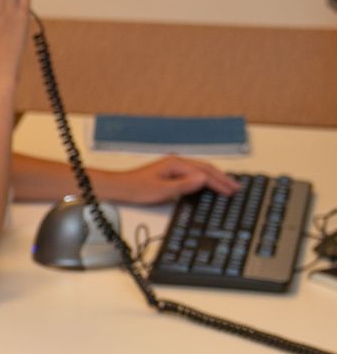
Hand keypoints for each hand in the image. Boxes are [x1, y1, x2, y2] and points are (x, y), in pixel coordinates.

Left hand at [100, 155, 239, 203]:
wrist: (117, 188)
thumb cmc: (135, 188)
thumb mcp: (161, 190)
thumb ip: (184, 185)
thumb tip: (204, 180)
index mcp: (176, 164)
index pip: (204, 173)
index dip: (219, 183)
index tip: (231, 190)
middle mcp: (176, 162)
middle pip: (205, 169)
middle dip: (222, 179)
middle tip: (236, 187)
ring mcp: (172, 167)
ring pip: (200, 171)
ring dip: (214, 178)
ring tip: (227, 185)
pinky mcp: (169, 173)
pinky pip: (192, 174)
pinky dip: (204, 179)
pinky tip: (207, 185)